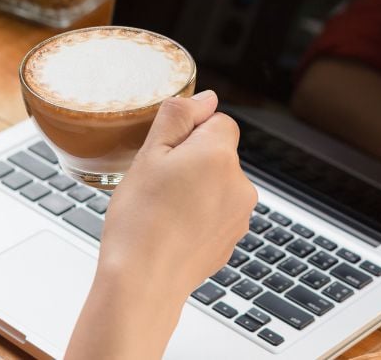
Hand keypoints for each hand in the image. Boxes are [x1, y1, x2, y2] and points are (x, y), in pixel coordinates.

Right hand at [66, 90, 256, 358]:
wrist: (143, 283)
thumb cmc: (140, 220)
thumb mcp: (149, 154)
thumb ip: (180, 117)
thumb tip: (208, 98)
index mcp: (221, 155)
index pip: (219, 121)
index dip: (189, 133)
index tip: (165, 153)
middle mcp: (240, 184)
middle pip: (219, 155)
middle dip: (192, 162)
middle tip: (157, 183)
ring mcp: (239, 216)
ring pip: (218, 185)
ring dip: (196, 190)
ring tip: (162, 210)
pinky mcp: (232, 240)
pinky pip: (216, 214)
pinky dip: (198, 217)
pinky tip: (172, 230)